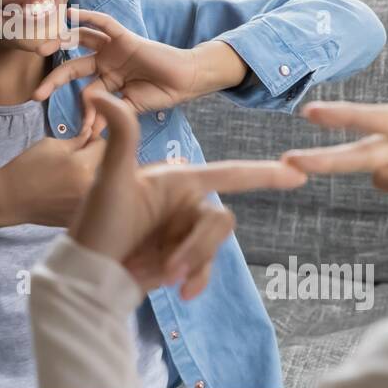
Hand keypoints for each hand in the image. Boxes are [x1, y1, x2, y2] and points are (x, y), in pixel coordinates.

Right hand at [0, 134, 107, 228]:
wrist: (9, 199)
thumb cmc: (27, 168)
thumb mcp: (51, 145)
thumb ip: (78, 140)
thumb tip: (93, 136)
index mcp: (84, 166)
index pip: (105, 145)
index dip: (94, 139)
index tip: (84, 141)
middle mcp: (91, 188)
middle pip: (107, 166)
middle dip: (96, 158)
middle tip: (78, 157)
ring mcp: (87, 206)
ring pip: (102, 185)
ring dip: (93, 176)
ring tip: (72, 175)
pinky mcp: (81, 217)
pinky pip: (92, 201)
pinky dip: (85, 194)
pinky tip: (67, 191)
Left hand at [32, 8, 247, 136]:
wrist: (186, 81)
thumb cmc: (161, 94)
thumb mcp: (130, 108)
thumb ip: (110, 114)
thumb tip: (90, 131)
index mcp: (106, 81)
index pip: (83, 93)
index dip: (81, 112)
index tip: (78, 131)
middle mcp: (105, 63)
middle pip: (72, 68)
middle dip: (54, 80)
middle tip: (36, 94)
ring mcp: (113, 49)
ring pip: (80, 41)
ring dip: (60, 42)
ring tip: (41, 48)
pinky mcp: (124, 37)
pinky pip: (103, 23)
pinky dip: (86, 17)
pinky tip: (69, 15)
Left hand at [72, 92, 306, 297]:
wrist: (89, 274)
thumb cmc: (96, 224)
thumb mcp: (110, 180)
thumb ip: (120, 137)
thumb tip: (100, 95)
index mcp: (177, 180)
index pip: (228, 173)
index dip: (263, 173)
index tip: (298, 172)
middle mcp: (186, 203)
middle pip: (220, 221)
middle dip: (198, 247)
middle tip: (168, 269)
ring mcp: (186, 231)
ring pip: (214, 246)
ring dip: (192, 263)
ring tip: (161, 277)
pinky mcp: (183, 257)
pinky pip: (207, 267)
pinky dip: (197, 279)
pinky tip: (181, 291)